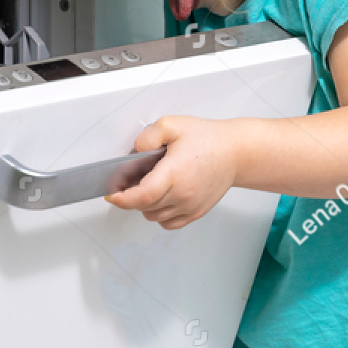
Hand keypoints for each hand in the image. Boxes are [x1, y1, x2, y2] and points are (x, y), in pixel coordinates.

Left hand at [105, 116, 241, 229]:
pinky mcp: (196, 213)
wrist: (235, 153)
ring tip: (149, 186)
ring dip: (145, 205)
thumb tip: (134, 151)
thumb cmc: (208, 139)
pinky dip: (159, 214)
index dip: (122, 198)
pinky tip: (161, 198)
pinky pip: (168, 223)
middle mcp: (183, 194)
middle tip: (130, 180)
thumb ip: (148, 136)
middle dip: (131, 196)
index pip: (141, 196)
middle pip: (144, 206)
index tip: (112, 193)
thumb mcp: (173, 124)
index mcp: (175, 173)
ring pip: (154, 216)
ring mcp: (190, 207)